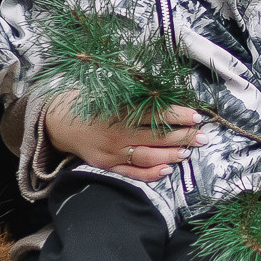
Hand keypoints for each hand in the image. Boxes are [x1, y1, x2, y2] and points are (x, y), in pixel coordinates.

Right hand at [44, 93, 202, 183]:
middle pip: (156, 136)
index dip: (177, 115)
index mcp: (118, 111)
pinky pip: (131, 173)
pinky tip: (167, 170)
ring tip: (189, 151)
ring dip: (171, 155)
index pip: (154, 114)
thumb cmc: (87, 102)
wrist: (57, 122)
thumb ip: (132, 91)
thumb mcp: (107, 90)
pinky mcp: (107, 165)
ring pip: (147, 156)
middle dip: (183, 136)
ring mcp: (111, 152)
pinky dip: (150, 174)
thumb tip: (160, 86)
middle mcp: (116, 133)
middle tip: (203, 136)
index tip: (195, 115)